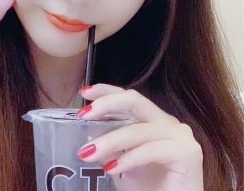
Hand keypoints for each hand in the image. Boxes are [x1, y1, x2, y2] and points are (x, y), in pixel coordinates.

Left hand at [77, 84, 203, 190]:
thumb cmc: (149, 189)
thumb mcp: (121, 162)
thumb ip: (110, 145)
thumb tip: (86, 133)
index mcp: (153, 121)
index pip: (128, 97)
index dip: (106, 91)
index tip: (84, 92)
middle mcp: (167, 122)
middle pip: (134, 100)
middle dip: (105, 104)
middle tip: (83, 115)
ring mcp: (179, 135)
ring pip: (137, 129)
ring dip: (109, 141)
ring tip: (87, 153)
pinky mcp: (187, 152)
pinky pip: (151, 149)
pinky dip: (128, 159)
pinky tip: (111, 169)